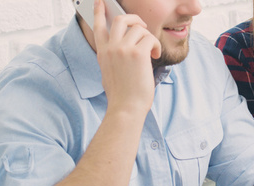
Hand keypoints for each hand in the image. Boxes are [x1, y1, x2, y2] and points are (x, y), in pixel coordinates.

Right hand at [92, 0, 161, 116]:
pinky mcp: (138, 53)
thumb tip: (124, 48)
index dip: (100, 11)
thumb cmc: (122, 94)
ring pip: (140, 29)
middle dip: (135, 19)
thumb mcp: (110, 71)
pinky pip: (150, 38)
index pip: (98, 25)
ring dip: (150, 38)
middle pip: (121, 19)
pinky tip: (154, 56)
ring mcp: (123, 49)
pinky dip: (155, 45)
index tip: (101, 1)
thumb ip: (113, 57)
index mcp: (103, 52)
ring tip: (151, 52)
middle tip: (143, 27)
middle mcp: (111, 47)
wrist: (126, 106)